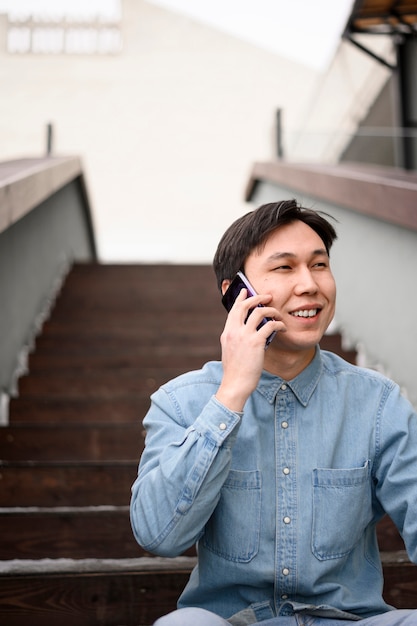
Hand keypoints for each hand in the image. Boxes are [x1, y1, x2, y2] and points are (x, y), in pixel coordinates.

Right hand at [215, 289, 284, 411]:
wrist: (235, 384)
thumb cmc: (235, 371)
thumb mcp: (231, 351)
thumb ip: (236, 338)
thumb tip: (247, 331)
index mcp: (227, 332)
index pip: (233, 309)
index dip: (241, 298)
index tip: (246, 291)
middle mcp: (234, 331)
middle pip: (245, 305)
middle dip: (258, 297)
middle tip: (268, 296)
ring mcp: (244, 336)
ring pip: (259, 312)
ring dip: (272, 311)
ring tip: (278, 315)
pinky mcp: (256, 342)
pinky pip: (270, 325)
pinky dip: (278, 324)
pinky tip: (282, 328)